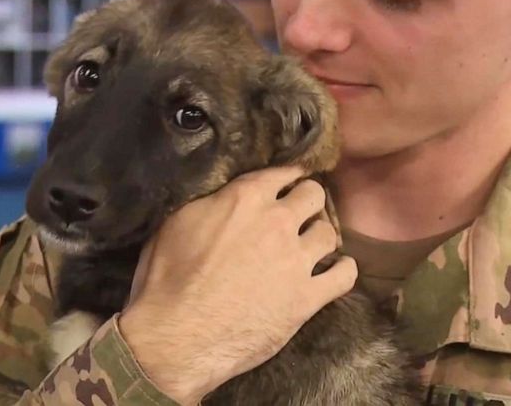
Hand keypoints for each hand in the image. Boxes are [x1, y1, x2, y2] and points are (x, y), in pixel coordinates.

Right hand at [119, 166, 357, 404]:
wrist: (176, 338)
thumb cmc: (166, 281)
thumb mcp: (176, 222)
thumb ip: (211, 201)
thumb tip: (226, 194)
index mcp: (245, 198)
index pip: (283, 172)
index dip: (286, 178)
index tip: (285, 186)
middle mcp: (277, 222)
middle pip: (314, 195)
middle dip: (307, 202)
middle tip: (297, 216)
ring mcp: (296, 260)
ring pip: (329, 233)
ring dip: (319, 237)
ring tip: (309, 247)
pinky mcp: (307, 298)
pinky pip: (344, 276)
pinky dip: (342, 271)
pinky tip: (334, 271)